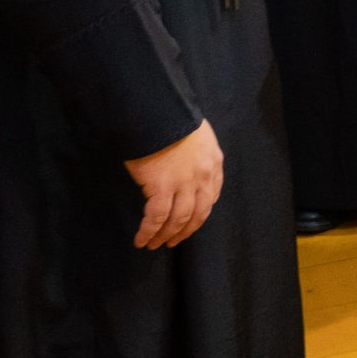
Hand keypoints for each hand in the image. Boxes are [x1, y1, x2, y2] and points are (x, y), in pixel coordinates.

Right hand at [124, 120, 224, 249]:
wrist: (159, 113)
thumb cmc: (172, 118)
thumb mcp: (197, 134)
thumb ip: (196, 153)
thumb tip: (185, 164)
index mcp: (214, 161)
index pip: (212, 195)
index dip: (201, 212)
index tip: (191, 222)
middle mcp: (203, 176)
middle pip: (198, 213)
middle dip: (185, 230)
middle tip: (173, 241)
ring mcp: (183, 183)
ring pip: (178, 219)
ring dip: (166, 235)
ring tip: (155, 244)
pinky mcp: (161, 187)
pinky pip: (156, 217)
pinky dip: (149, 231)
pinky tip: (141, 240)